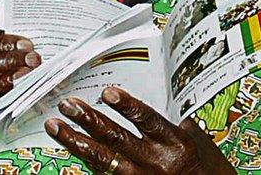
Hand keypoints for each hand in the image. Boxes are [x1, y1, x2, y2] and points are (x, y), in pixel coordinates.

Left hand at [44, 87, 233, 174]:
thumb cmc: (204, 167)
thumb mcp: (195, 139)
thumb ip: (171, 121)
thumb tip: (143, 100)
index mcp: (176, 144)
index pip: (147, 120)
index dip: (126, 105)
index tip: (107, 91)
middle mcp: (157, 162)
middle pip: (117, 138)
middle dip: (89, 120)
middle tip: (67, 104)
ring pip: (102, 159)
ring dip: (76, 141)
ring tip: (56, 126)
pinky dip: (85, 163)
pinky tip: (67, 152)